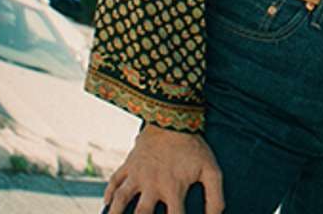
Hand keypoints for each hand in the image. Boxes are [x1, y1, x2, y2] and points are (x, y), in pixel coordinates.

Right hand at [103, 124, 223, 213]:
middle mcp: (152, 185)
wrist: (174, 117)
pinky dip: (108, 193)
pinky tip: (107, 204)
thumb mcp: (211, 170)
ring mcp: (137, 174)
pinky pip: (114, 181)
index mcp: (173, 189)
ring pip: (121, 200)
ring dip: (115, 213)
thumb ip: (215, 197)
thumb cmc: (195, 147)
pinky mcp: (129, 164)